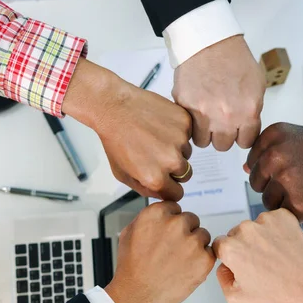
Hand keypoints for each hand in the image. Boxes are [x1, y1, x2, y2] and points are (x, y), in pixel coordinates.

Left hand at [63, 58, 192, 200]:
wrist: (114, 107)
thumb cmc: (115, 141)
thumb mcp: (123, 174)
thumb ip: (146, 189)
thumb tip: (164, 195)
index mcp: (156, 178)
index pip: (177, 194)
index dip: (170, 187)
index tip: (164, 178)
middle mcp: (171, 161)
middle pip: (185, 174)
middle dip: (174, 168)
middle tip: (157, 154)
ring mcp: (180, 140)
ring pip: (187, 153)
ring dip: (176, 148)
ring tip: (155, 137)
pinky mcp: (184, 122)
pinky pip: (188, 133)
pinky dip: (177, 131)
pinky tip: (160, 125)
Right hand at [104, 202, 214, 302]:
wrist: (138, 296)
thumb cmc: (132, 267)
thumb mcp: (130, 232)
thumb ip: (149, 217)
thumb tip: (164, 211)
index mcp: (157, 214)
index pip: (175, 207)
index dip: (171, 221)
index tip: (167, 233)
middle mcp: (176, 224)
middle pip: (191, 219)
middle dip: (184, 232)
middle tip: (173, 250)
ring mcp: (192, 241)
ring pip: (202, 235)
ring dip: (195, 245)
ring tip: (179, 261)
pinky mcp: (204, 259)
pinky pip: (210, 252)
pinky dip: (202, 260)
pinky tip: (186, 268)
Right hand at [173, 36, 265, 150]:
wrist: (209, 42)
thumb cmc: (234, 59)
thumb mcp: (257, 85)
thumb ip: (253, 111)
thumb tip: (248, 128)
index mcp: (248, 112)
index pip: (246, 142)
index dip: (241, 135)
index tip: (238, 129)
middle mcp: (226, 117)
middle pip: (223, 145)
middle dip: (223, 135)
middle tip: (221, 121)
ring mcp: (204, 113)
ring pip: (203, 142)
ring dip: (205, 132)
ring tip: (206, 116)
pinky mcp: (185, 107)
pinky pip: (188, 127)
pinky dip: (191, 122)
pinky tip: (196, 109)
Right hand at [212, 209, 302, 302]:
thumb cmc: (276, 294)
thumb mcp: (236, 297)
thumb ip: (221, 277)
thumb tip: (223, 263)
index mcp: (230, 248)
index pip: (220, 244)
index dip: (230, 256)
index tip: (244, 265)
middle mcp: (245, 230)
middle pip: (237, 234)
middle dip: (245, 245)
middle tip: (262, 263)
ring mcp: (265, 221)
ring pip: (255, 226)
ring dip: (261, 237)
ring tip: (275, 256)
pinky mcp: (282, 215)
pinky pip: (272, 220)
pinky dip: (277, 229)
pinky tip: (284, 246)